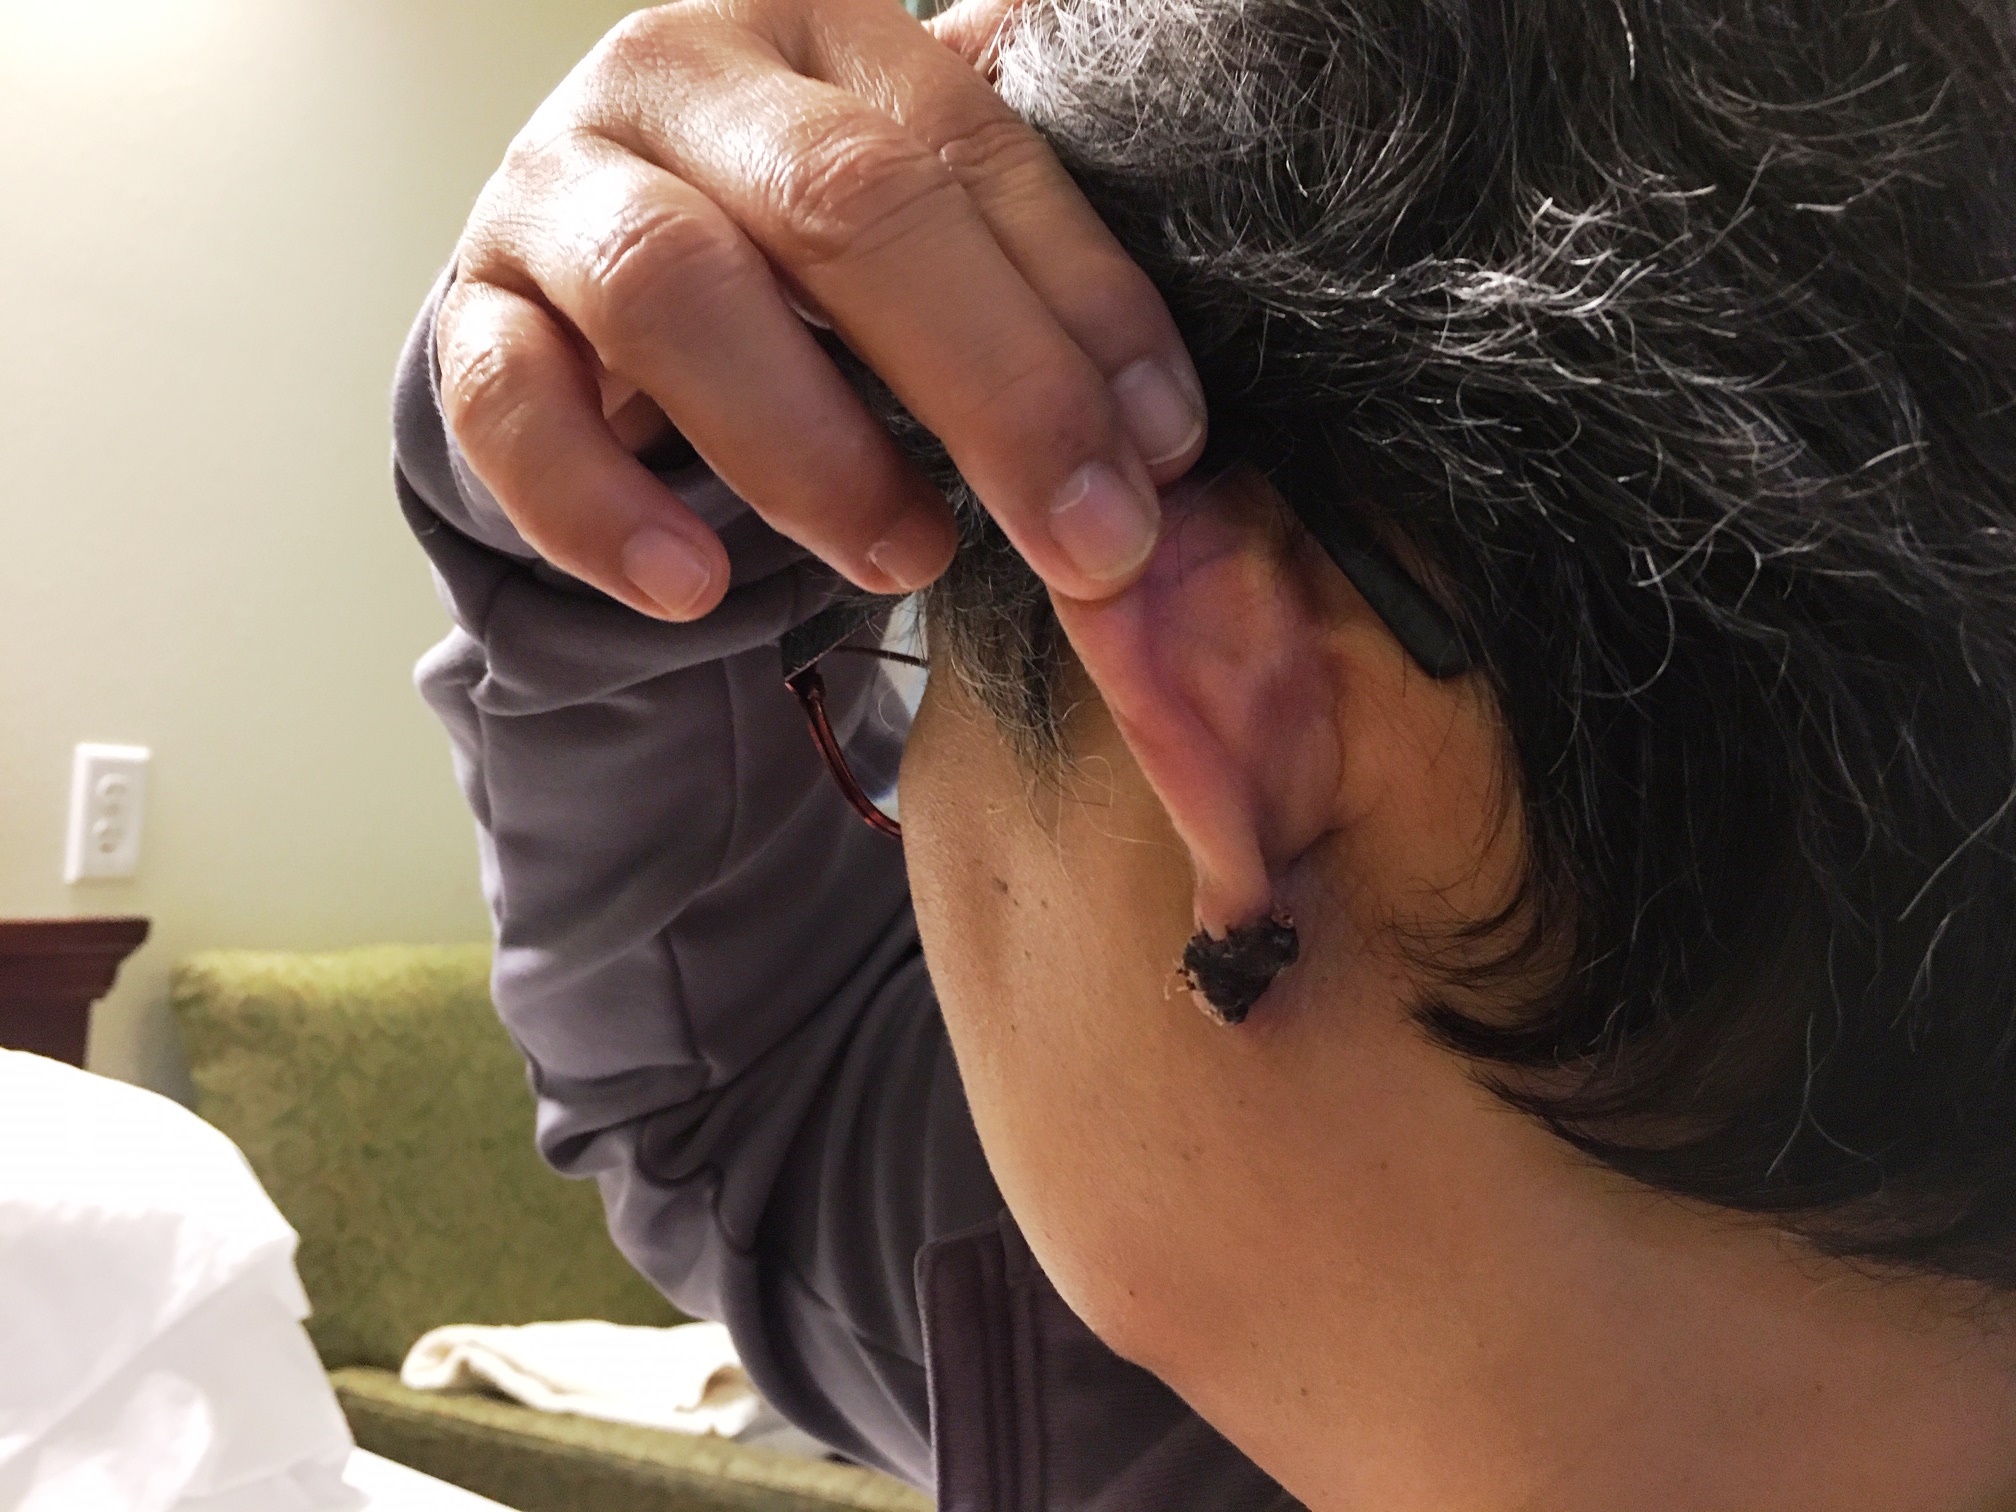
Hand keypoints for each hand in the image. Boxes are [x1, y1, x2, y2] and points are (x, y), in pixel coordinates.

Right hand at [437, 0, 1206, 620]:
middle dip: (989, 387)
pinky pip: (507, 405)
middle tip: (1085, 538)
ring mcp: (556, 186)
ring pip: (668, 287)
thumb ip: (1026, 290)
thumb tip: (1160, 438)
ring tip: (908, 558)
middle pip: (840, 202)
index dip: (1084, 307)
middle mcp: (684, 75)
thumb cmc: (797, 276)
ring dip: (810, 447)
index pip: (975, 150)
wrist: (592, 300)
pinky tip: (691, 588)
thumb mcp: (921, 248)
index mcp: (830, 36)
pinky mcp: (473, 311)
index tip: (1164, 453)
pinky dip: (601, 509)